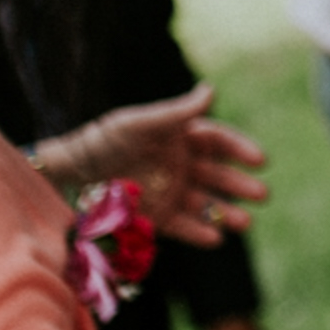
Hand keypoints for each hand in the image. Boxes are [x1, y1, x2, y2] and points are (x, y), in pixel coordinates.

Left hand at [37, 87, 269, 245]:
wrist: (67, 176)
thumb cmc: (102, 141)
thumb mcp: (137, 124)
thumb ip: (176, 113)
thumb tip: (210, 90)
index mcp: (179, 137)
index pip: (218, 141)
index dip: (240, 149)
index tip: (260, 160)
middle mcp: (179, 164)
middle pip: (218, 174)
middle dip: (241, 184)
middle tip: (263, 194)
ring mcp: (169, 192)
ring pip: (206, 203)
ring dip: (226, 213)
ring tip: (245, 223)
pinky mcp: (155, 217)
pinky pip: (182, 226)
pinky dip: (199, 233)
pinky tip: (216, 240)